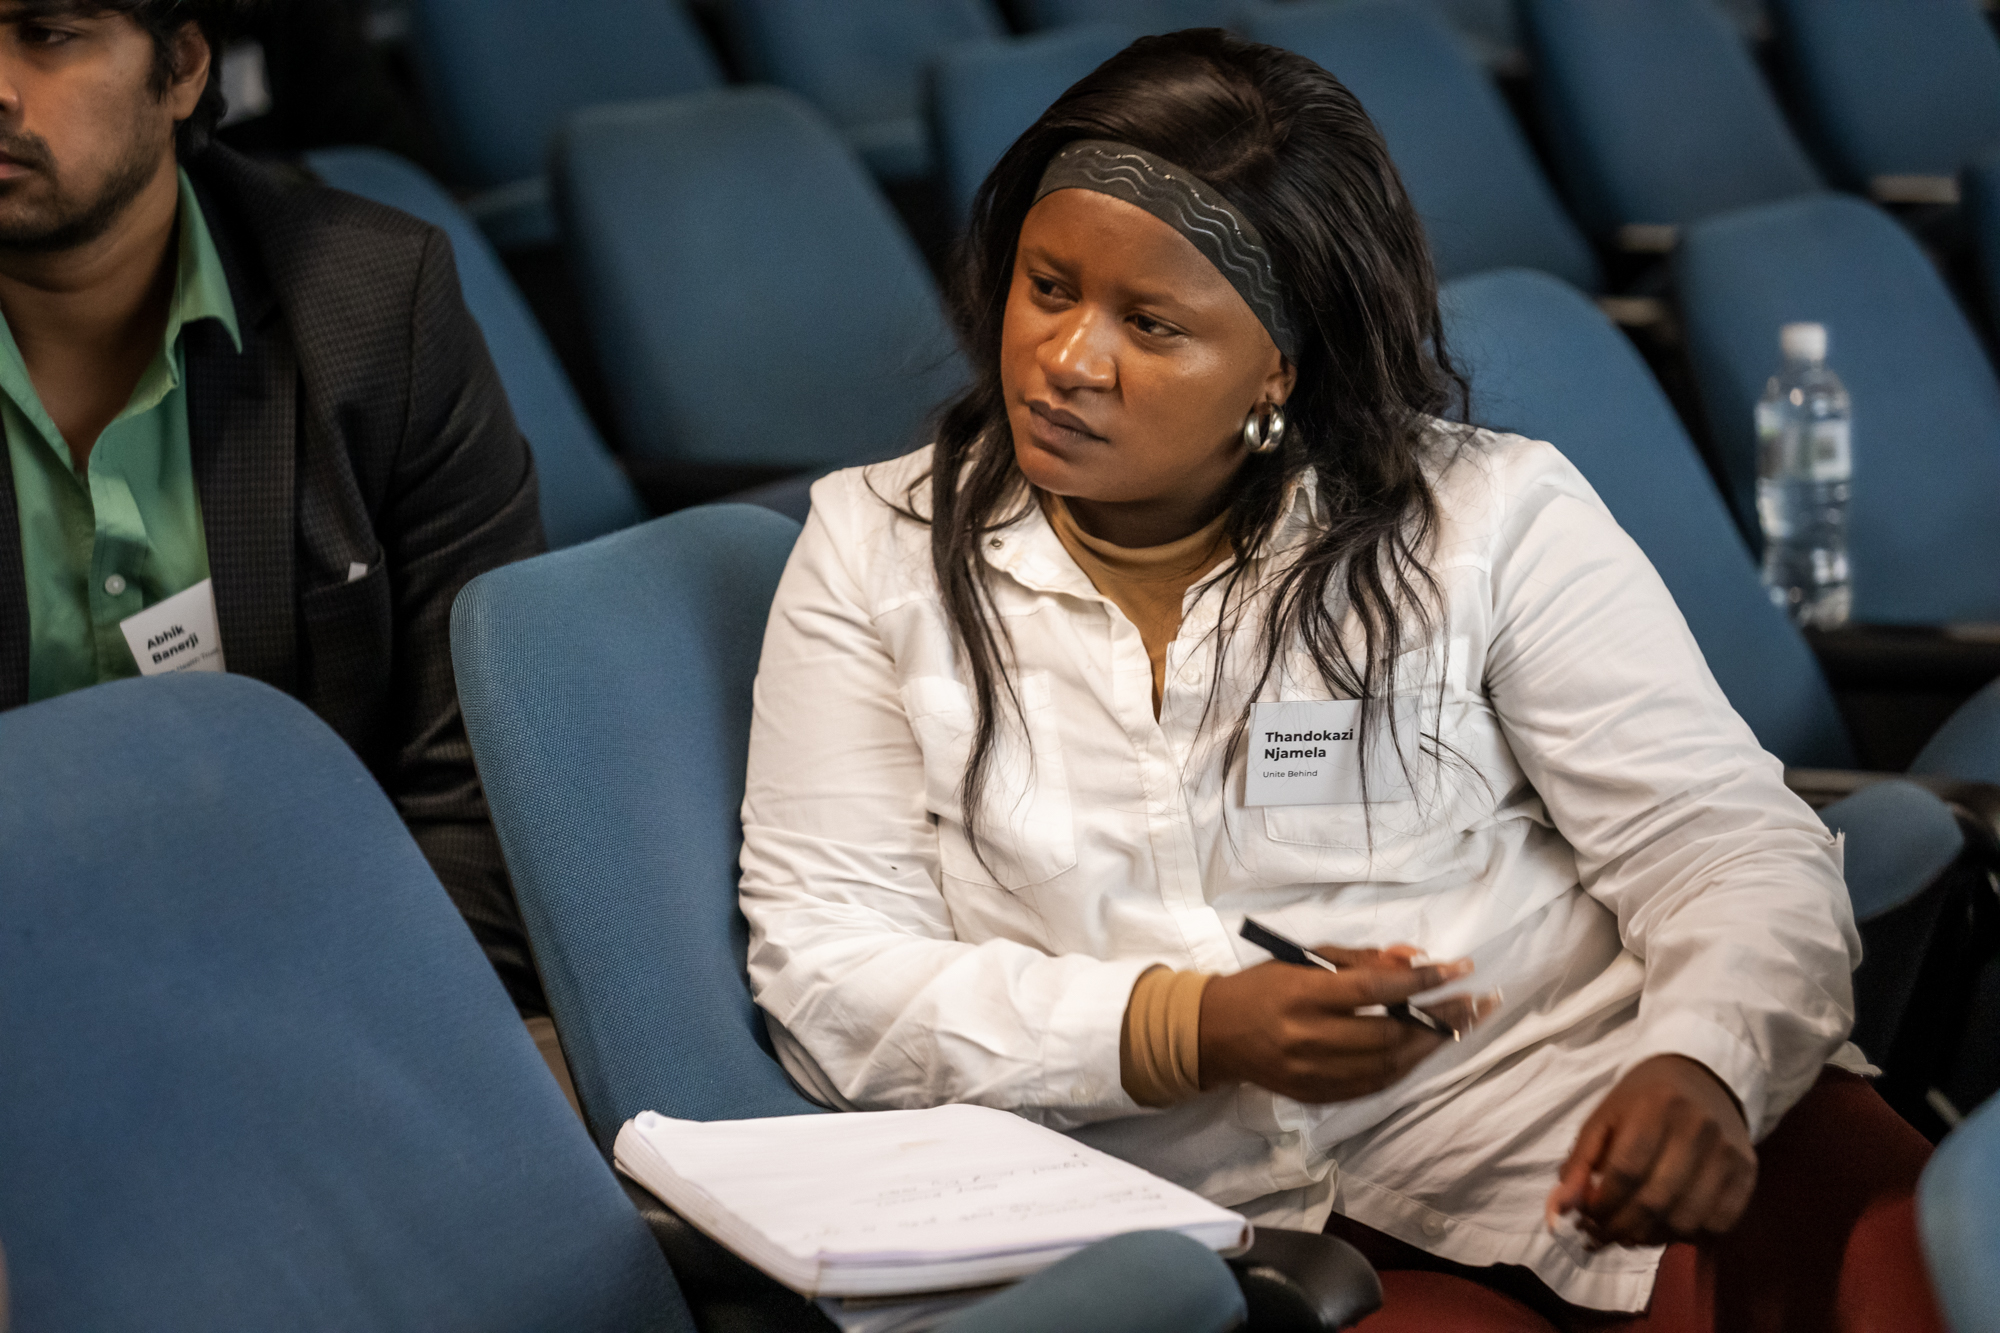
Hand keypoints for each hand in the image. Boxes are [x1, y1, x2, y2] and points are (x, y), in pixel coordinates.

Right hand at [1199, 946, 1482, 1103]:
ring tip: (1460, 1025)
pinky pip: (1374, 1085)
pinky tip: (1424, 1049)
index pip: (1374, 988)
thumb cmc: (1263, 985)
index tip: (1460, 969)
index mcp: (1302, 994)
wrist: (1215, 1034)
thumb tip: (1414, 958)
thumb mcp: (1305, 958)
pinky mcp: (1316, 1095)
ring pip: (1388, 1064)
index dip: (1422, 981)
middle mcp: (1308, 1037)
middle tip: (1475, 1002)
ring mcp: (1313, 1072)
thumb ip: (1360, 959)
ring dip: (1431, 1045)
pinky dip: (1405, 1066)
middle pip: (1389, 1033)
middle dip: (1440, 1017)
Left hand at [1546, 1055, 1756, 1248]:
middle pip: (1655, 1201)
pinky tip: (1666, 1227)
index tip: (1586, 1217)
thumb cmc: (1642, 1101)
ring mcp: (1728, 1152)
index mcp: (1655, 1106)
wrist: (1701, 1078)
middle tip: (1602, 1235)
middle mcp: (1698, 1128)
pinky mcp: (1747, 1172)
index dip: (1601, 1205)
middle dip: (1620, 1228)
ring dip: (1651, 1238)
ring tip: (1630, 1233)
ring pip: (1687, 1220)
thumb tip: (1558, 1214)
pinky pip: (1719, 1224)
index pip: (1625, 1171)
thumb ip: (1578, 1166)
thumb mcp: (1603, 1120)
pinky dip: (1688, 1237)